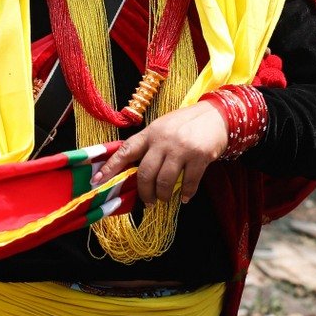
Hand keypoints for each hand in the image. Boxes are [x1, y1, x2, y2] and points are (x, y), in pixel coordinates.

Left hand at [90, 101, 227, 205]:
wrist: (216, 115)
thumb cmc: (186, 123)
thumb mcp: (163, 127)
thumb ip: (149, 144)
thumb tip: (133, 169)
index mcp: (151, 132)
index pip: (126, 150)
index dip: (110, 166)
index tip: (98, 180)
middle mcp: (163, 140)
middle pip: (145, 173)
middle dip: (144, 192)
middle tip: (147, 201)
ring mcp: (182, 149)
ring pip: (164, 181)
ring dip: (162, 196)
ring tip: (163, 199)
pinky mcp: (199, 157)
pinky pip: (188, 183)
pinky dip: (185, 194)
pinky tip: (184, 197)